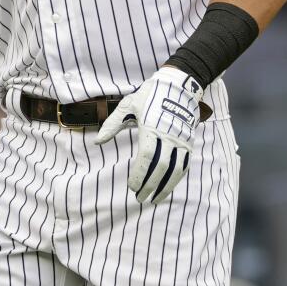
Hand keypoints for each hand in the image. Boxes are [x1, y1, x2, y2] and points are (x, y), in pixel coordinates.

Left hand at [95, 66, 202, 203]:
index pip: (146, 157)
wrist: (178, 86)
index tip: (131, 187)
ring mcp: (181, 140)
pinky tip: (168, 187)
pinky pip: (184, 164)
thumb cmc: (149, 95)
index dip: (139, 174)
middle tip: (140, 198)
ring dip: (166, 186)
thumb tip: (97, 142)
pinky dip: (177, 178)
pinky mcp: (189, 142)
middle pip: (160, 167)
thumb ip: (111, 125)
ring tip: (155, 199)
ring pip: (176, 169)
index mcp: (151, 128)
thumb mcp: (126, 106)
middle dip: (150, 185)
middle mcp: (169, 136)